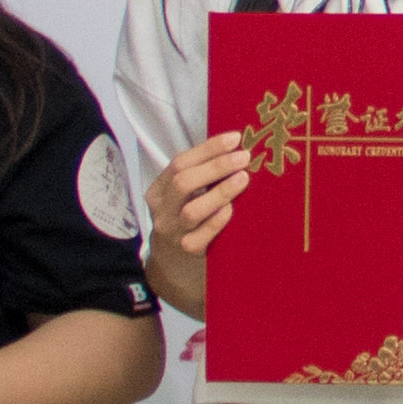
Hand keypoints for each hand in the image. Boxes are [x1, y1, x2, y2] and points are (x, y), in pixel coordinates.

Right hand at [146, 132, 251, 267]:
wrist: (174, 265)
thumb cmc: (186, 220)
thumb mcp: (183, 197)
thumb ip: (200, 176)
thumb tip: (235, 147)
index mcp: (159, 190)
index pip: (180, 163)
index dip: (208, 149)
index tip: (235, 138)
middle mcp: (162, 210)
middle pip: (184, 183)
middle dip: (216, 166)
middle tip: (244, 157)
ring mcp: (173, 232)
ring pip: (192, 210)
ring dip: (220, 192)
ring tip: (243, 178)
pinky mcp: (188, 251)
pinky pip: (202, 235)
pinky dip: (217, 220)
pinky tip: (231, 209)